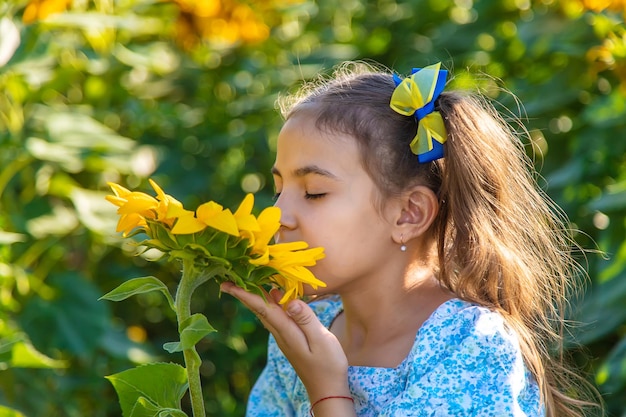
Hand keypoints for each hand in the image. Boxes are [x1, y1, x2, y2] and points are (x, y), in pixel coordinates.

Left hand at [220, 282, 349, 401]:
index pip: (262, 309)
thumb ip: (306, 320)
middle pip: (258, 309)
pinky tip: (272, 294)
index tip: (228, 286)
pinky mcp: (290, 338)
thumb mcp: (321, 340)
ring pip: (265, 312)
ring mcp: (284, 337)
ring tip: (244, 282)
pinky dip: (269, 303)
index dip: (246, 295)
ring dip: (254, 297)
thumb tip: (290, 301)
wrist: (327, 389)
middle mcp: (281, 333)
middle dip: (243, 294)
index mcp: (287, 332)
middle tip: (226, 281)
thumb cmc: (328, 365)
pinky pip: (274, 316)